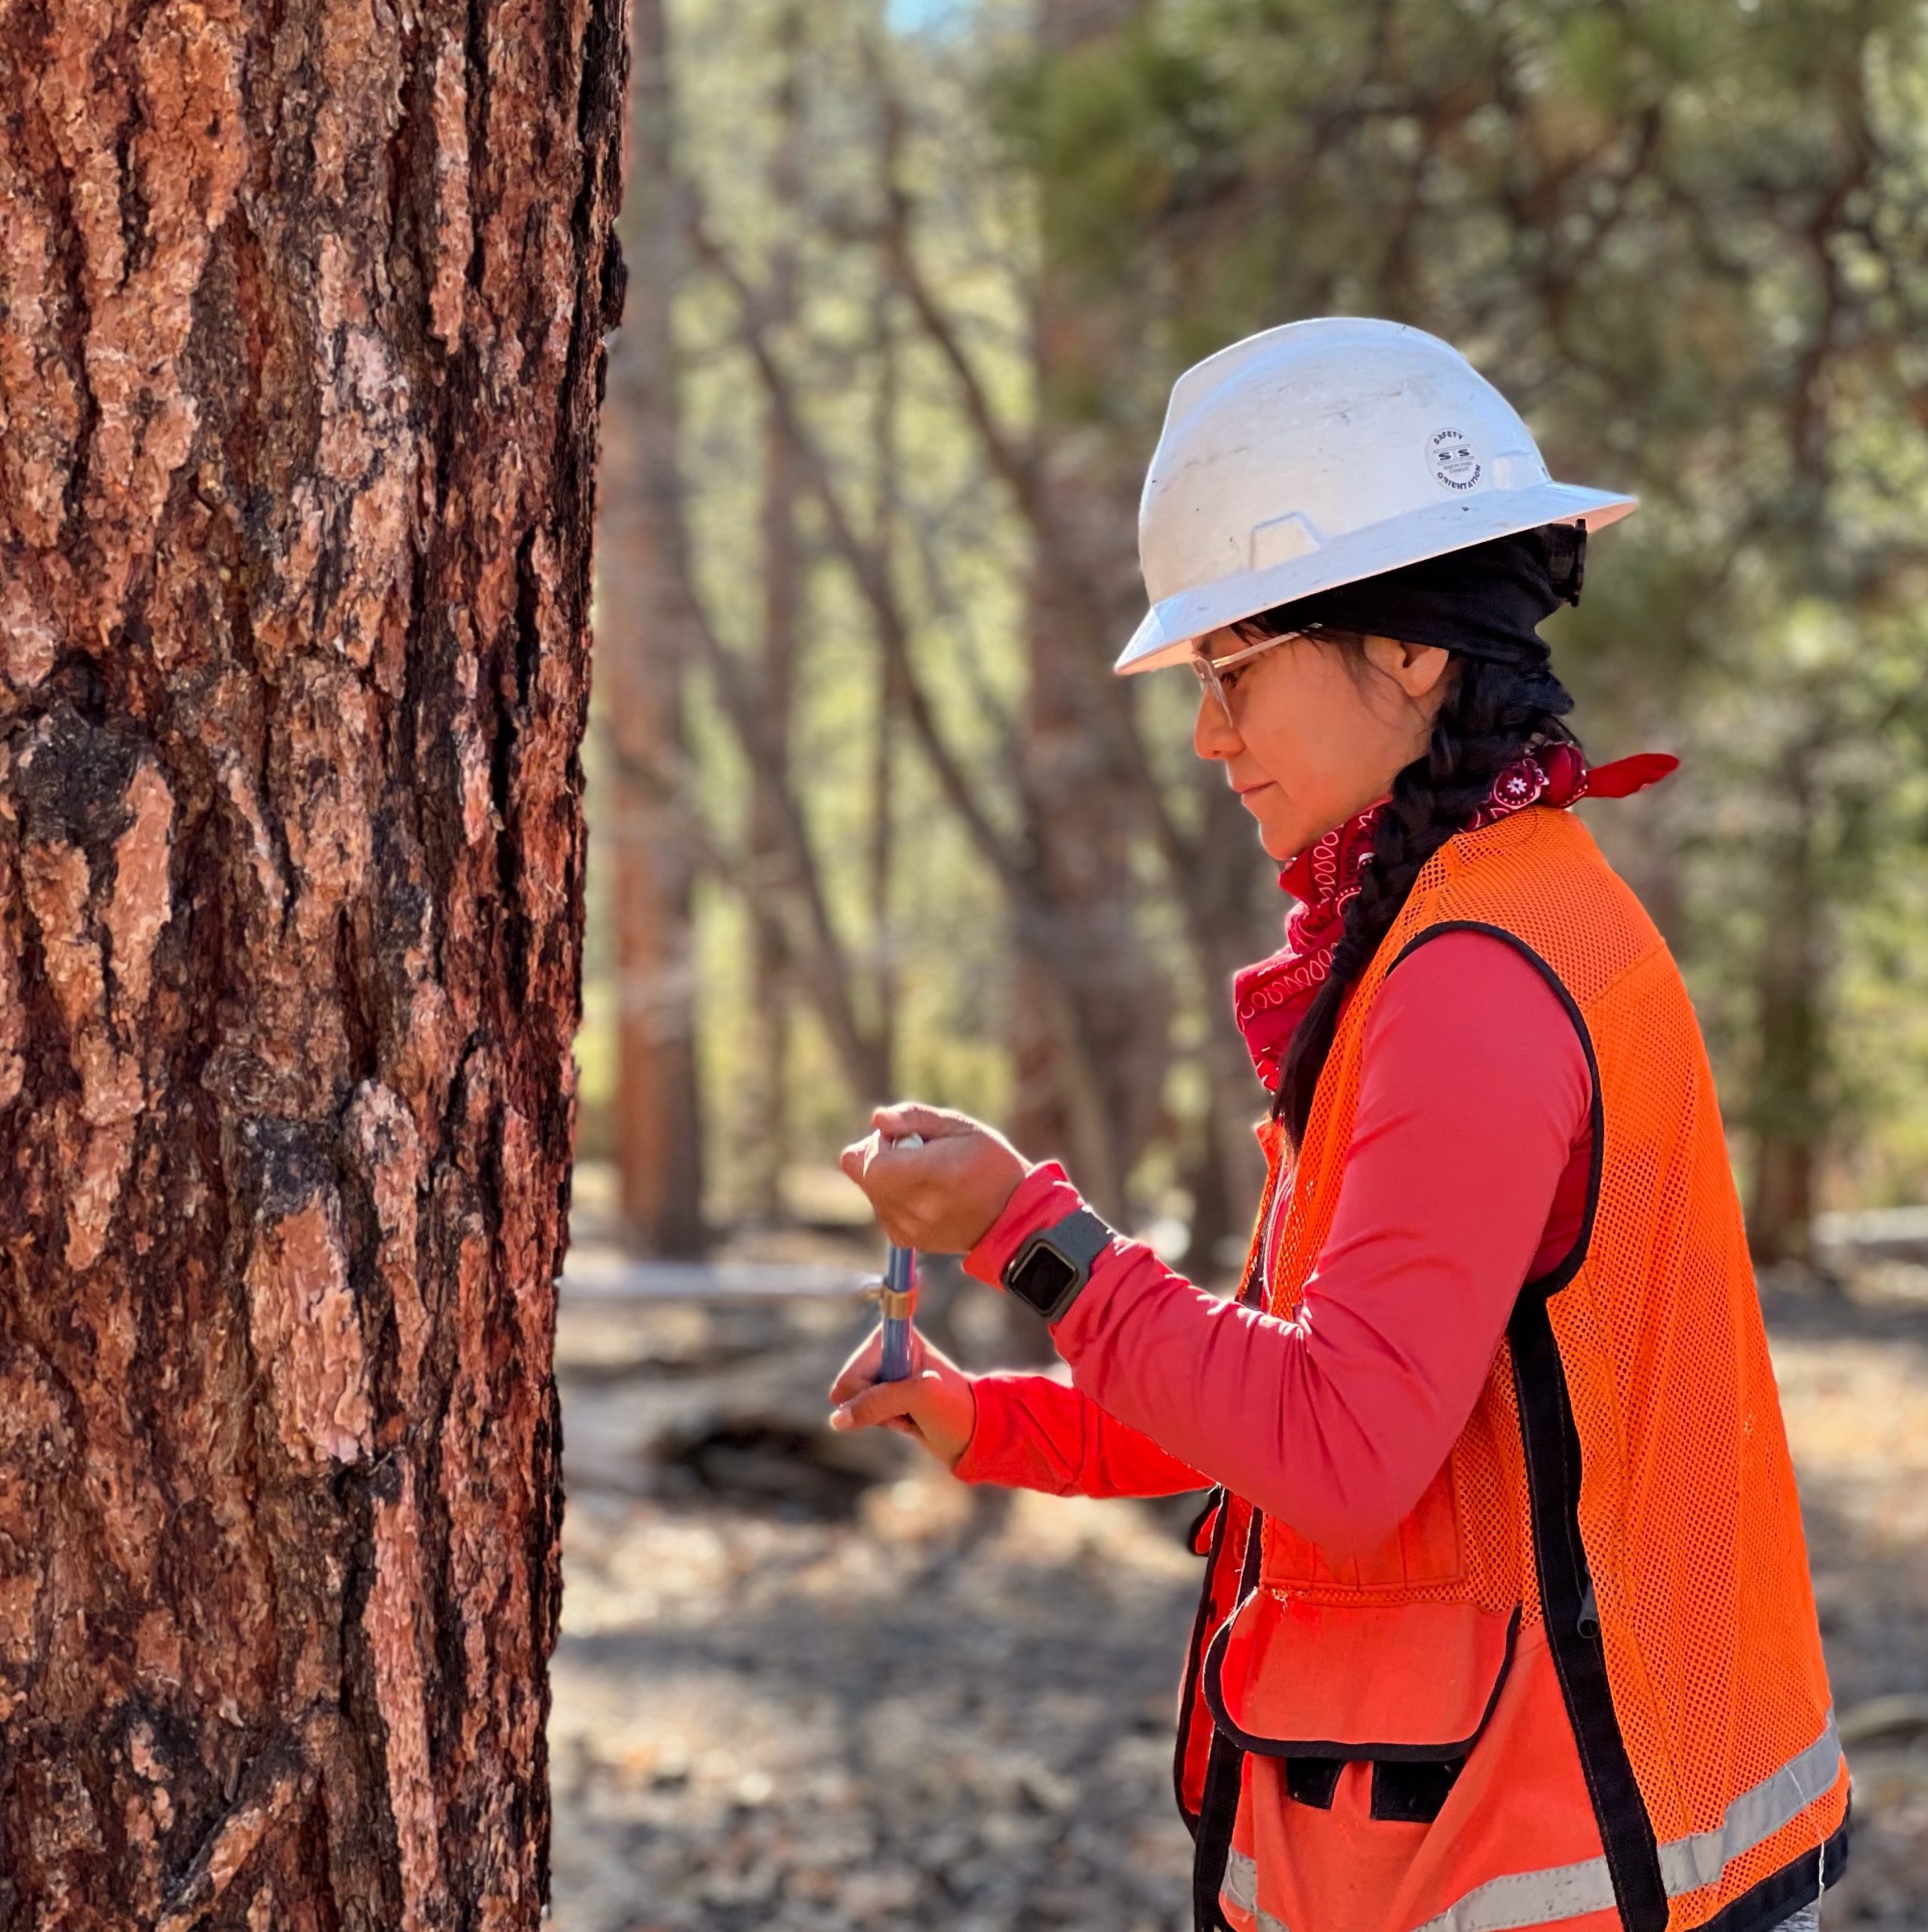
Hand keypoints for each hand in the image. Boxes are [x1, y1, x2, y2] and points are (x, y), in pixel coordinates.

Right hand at [827, 1325, 977, 1468]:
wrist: (972, 1433)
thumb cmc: (953, 1407)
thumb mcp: (919, 1398)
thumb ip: (878, 1402)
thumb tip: (838, 1418)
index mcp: (895, 1337)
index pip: (857, 1369)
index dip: (862, 1377)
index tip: (881, 1352)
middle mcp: (884, 1350)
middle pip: (848, 1386)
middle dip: (874, 1405)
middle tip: (907, 1406)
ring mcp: (882, 1373)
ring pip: (852, 1403)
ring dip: (880, 1417)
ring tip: (910, 1413)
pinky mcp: (882, 1395)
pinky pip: (861, 1414)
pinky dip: (882, 1423)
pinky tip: (905, 1419)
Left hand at [838, 1100, 1026, 1253]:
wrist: (1012, 1216)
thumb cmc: (990, 1162)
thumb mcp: (961, 1126)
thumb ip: (915, 1117)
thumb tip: (877, 1118)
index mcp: (932, 1173)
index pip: (869, 1162)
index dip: (878, 1144)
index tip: (905, 1138)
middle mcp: (916, 1206)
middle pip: (866, 1175)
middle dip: (882, 1157)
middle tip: (919, 1155)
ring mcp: (909, 1227)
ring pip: (872, 1192)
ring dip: (889, 1179)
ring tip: (928, 1177)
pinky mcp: (906, 1240)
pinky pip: (882, 1210)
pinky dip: (895, 1198)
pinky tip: (926, 1195)